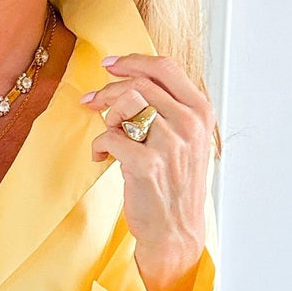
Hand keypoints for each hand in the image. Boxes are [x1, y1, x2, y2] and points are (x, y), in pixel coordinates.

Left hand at [82, 54, 215, 290]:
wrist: (175, 230)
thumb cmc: (174, 184)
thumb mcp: (185, 140)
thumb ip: (168, 109)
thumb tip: (129, 80)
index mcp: (200, 113)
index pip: (165, 68)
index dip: (132, 61)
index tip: (109, 64)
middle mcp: (189, 124)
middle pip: (139, 84)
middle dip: (108, 91)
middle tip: (91, 102)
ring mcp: (170, 144)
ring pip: (126, 103)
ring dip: (107, 116)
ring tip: (108, 135)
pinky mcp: (146, 164)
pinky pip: (109, 137)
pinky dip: (98, 146)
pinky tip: (101, 158)